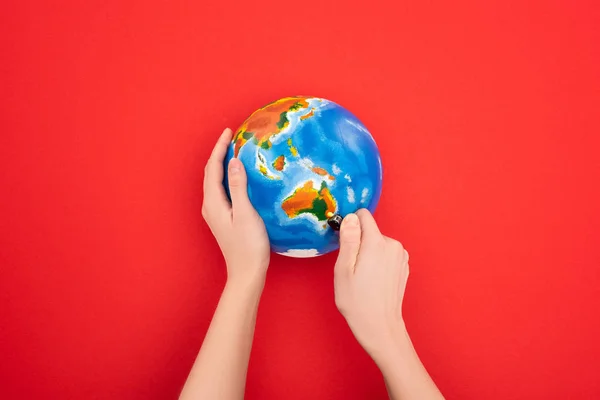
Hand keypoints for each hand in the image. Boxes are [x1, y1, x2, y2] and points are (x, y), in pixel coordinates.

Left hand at [202, 128, 269, 287]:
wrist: (246, 272)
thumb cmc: (249, 245)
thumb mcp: (246, 213)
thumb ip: (239, 187)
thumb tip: (234, 162)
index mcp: (213, 203)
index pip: (213, 169)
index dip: (219, 148)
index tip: (228, 132)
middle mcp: (210, 206)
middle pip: (211, 173)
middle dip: (219, 153)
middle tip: (231, 137)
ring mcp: (215, 213)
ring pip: (215, 181)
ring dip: (222, 164)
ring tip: (234, 150)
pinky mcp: (223, 218)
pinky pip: (221, 190)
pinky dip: (227, 177)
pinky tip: (238, 176)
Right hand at [334, 209, 409, 361]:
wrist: (380, 327)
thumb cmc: (357, 302)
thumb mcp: (343, 269)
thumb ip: (348, 240)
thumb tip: (351, 218)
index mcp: (377, 243)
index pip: (363, 216)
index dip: (350, 226)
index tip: (344, 243)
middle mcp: (393, 246)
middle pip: (370, 231)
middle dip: (358, 243)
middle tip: (351, 267)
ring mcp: (401, 257)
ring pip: (378, 243)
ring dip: (368, 253)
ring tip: (362, 276)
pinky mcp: (403, 267)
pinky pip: (386, 254)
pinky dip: (378, 262)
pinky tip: (373, 280)